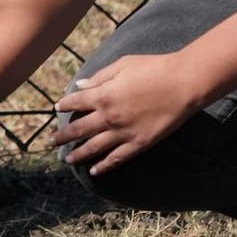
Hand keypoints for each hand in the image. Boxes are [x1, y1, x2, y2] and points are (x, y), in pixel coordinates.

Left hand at [52, 53, 201, 175]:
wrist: (184, 83)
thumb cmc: (154, 68)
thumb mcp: (123, 65)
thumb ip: (99, 77)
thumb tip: (80, 85)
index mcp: (102, 94)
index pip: (75, 102)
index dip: (64, 105)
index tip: (57, 108)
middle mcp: (108, 116)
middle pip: (78, 129)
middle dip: (63, 136)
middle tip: (52, 141)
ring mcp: (123, 132)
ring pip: (93, 147)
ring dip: (77, 154)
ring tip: (67, 159)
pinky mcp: (139, 144)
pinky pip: (116, 158)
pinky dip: (104, 166)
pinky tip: (94, 171)